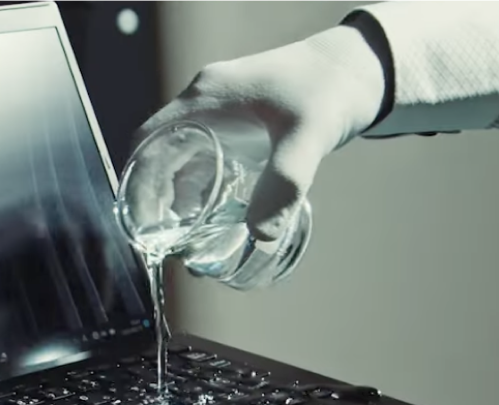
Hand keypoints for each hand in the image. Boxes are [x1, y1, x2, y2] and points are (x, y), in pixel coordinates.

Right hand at [129, 22, 388, 286]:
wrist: (361, 68)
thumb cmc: (330, 90)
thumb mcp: (307, 135)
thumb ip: (285, 182)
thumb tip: (261, 236)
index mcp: (207, 98)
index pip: (149, 139)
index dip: (137, 181)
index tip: (140, 221)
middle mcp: (206, 104)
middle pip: (162, 155)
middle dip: (159, 201)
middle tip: (168, 243)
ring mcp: (222, 114)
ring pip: (185, 161)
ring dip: (183, 200)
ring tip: (190, 242)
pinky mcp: (241, 126)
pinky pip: (209, 161)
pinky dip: (206, 191)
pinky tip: (218, 220)